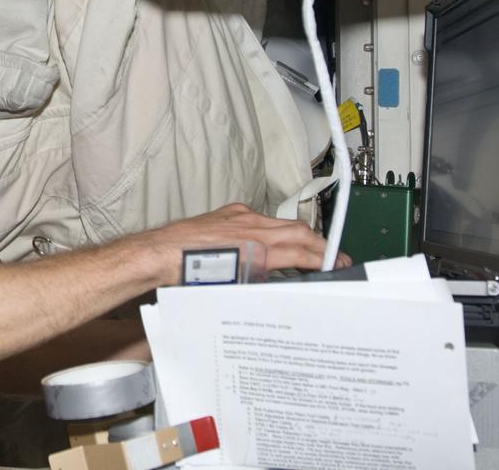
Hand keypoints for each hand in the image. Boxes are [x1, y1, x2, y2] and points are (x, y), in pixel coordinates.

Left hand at [150, 203, 349, 283]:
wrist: (162, 254)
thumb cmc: (189, 273)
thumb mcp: (234, 285)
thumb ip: (262, 280)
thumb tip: (282, 284)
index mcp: (255, 248)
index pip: (300, 252)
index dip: (322, 259)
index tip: (335, 265)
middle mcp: (251, 228)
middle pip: (298, 232)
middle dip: (320, 246)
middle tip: (335, 258)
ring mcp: (241, 217)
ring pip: (283, 225)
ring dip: (301, 238)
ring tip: (314, 252)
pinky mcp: (232, 213)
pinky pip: (263, 220)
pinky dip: (277, 231)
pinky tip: (280, 242)